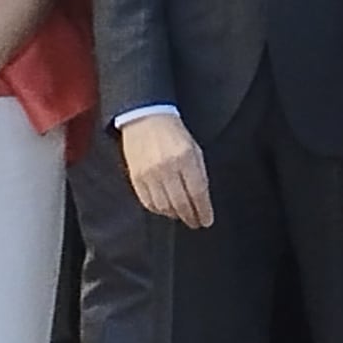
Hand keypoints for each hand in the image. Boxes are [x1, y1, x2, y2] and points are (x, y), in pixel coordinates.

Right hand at [120, 111, 214, 229]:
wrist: (146, 120)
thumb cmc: (174, 133)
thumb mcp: (195, 149)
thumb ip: (199, 173)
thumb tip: (202, 199)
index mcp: (185, 158)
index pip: (197, 192)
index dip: (203, 210)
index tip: (207, 220)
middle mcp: (166, 168)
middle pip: (181, 202)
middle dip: (190, 217)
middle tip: (196, 222)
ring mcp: (149, 174)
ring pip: (164, 206)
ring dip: (175, 215)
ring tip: (182, 216)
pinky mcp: (136, 178)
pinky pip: (148, 202)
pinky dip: (159, 210)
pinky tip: (166, 209)